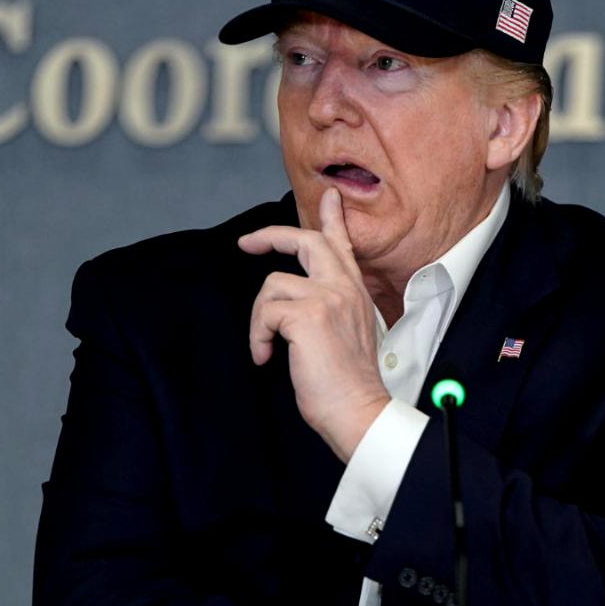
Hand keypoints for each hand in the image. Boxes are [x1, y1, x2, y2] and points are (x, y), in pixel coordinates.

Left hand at [238, 187, 389, 461]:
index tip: (328, 197)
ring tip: (267, 347)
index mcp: (355, 292)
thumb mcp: (349, 332)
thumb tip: (298, 302)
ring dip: (260, 318)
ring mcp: (328, 297)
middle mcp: (345, 287)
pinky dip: (259, 336)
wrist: (358, 409)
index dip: (332, 218)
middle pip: (306, 241)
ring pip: (273, 284)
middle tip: (246, 243)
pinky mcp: (308, 315)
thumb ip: (331, 307)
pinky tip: (266, 356)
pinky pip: (265, 312)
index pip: (343, 244)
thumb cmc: (348, 383)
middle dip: (271, 236)